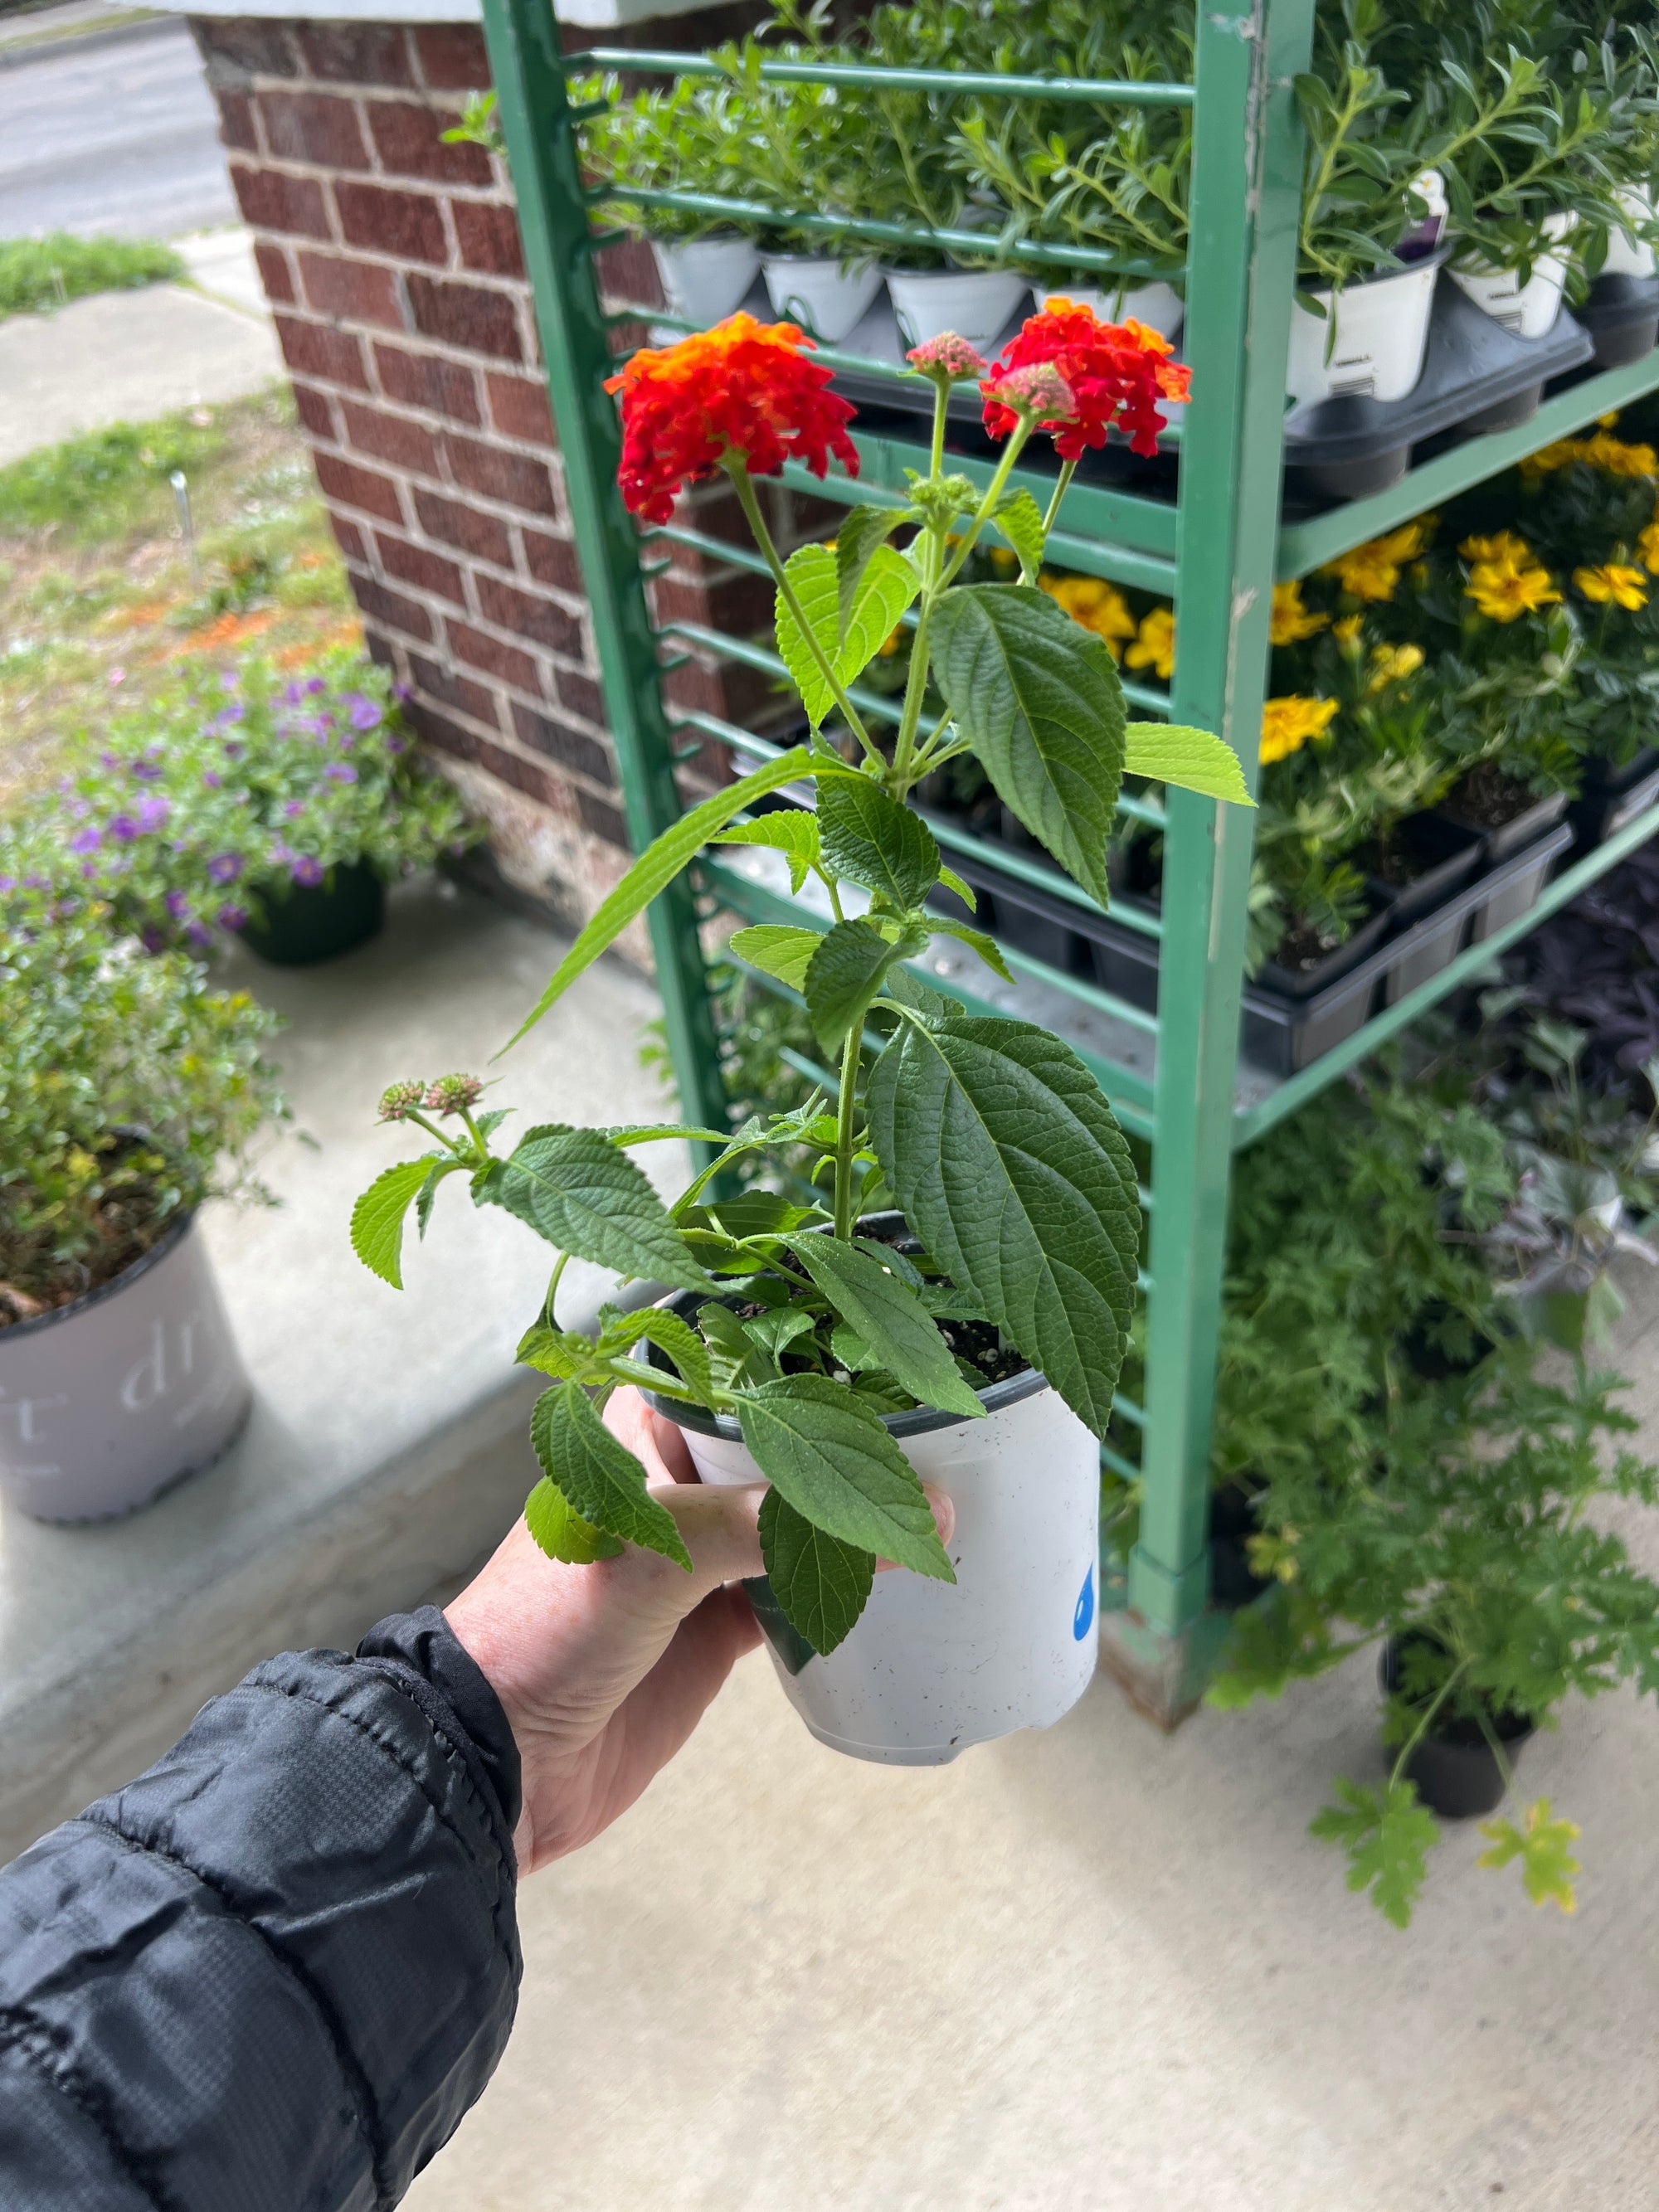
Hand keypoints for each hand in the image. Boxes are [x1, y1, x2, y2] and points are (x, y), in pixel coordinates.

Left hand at [445, 1386, 952, 1874]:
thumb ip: (782, 1525)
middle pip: (782, 1448)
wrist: (498, 1761)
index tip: (896, 1358)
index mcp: (639, 1432)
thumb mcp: (661, 1551)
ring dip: (852, 1520)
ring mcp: (696, 1559)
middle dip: (852, 1448)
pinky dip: (841, 1588)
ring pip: (796, 1521)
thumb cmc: (542, 1629)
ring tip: (936, 1501)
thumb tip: (910, 1511)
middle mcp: (671, 1485)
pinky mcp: (713, 1627)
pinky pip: (793, 1593)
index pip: (742, 1372)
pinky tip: (892, 1579)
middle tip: (942, 1436)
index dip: (813, 1365)